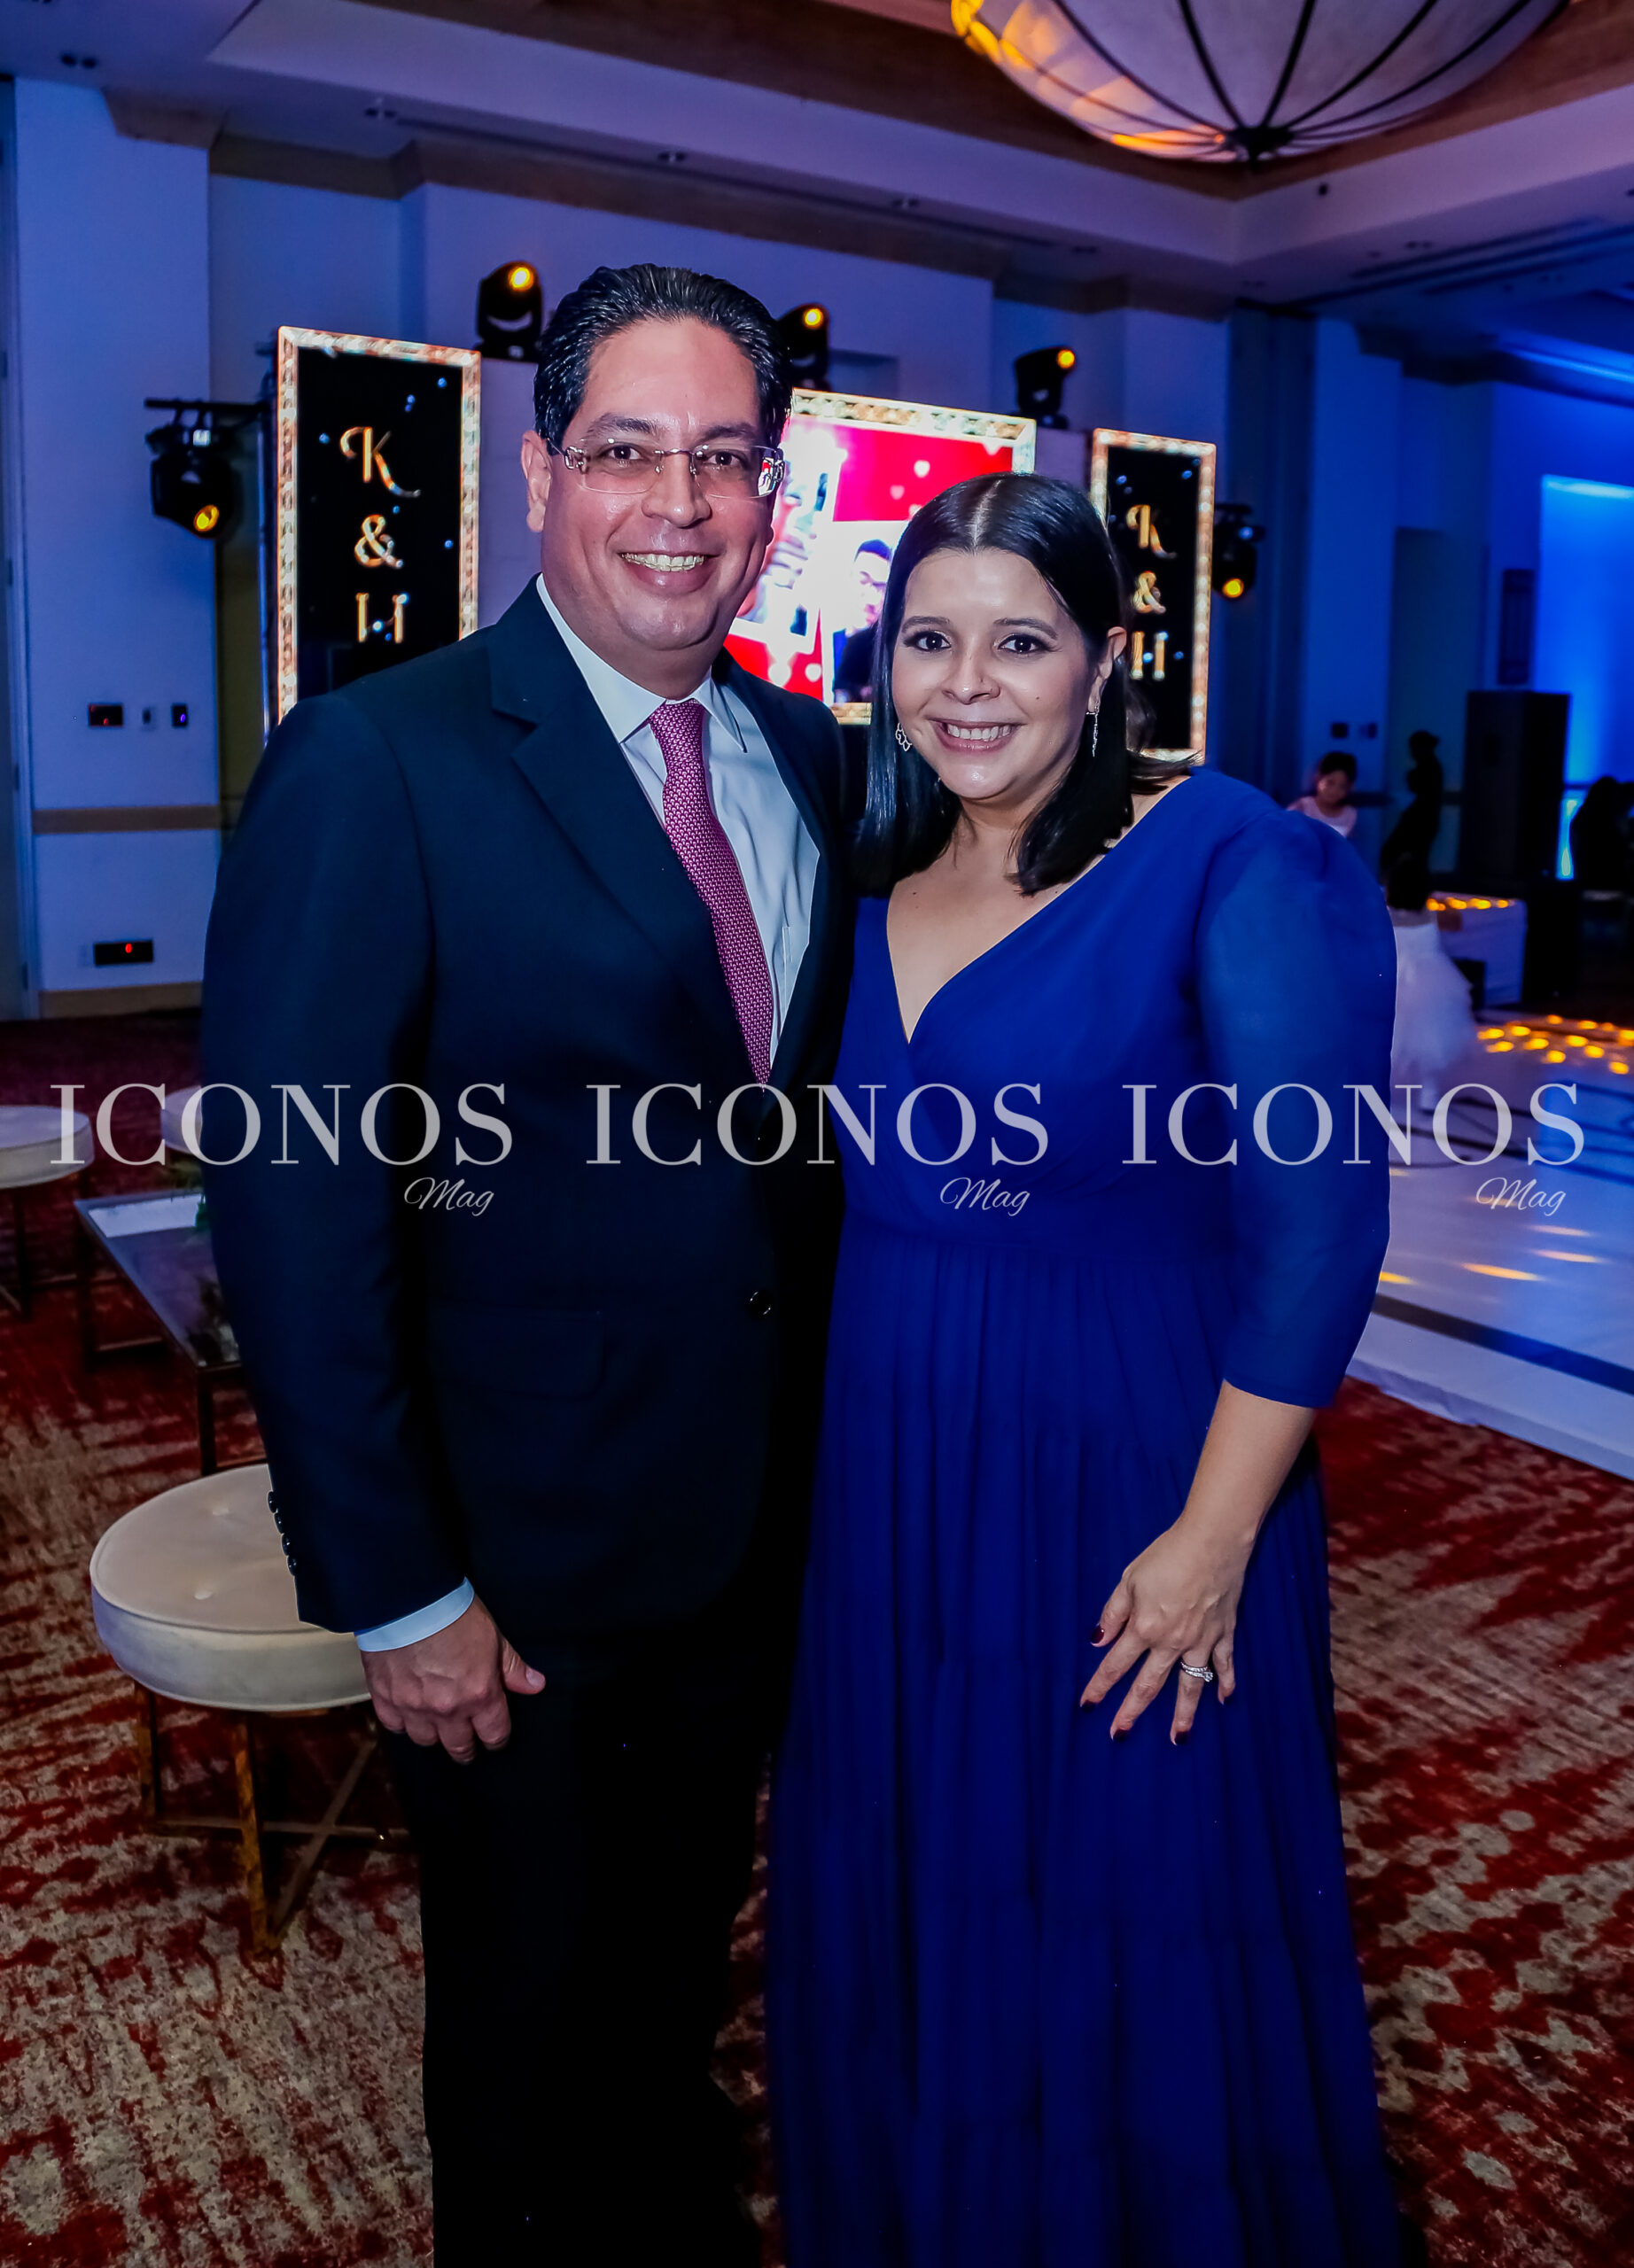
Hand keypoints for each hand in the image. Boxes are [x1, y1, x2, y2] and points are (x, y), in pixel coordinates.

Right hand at [363, 1597, 543, 1762]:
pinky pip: (395, 1726)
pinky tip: (408, 1713)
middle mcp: (447, 1709)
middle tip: (467, 1744)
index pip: (494, 1734)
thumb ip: (512, 1667)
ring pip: (426, 1741)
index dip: (497, 1740)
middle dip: (467, 1748)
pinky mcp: (386, 1699)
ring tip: (438, 1727)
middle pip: (460, 1747)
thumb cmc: (452, 1613)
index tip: (495, 1739)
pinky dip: (403, 1723)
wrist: (408, 1600)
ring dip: (434, 1735)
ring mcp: (413, 1707)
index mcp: (479, 1695)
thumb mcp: (493, 1637)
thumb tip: (535, 1685)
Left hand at [1078, 1524, 1248, 1744]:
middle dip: (1132, 1710)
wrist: (1212, 1542)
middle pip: (1149, 1684)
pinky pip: (1224, 1665)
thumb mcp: (1129, 1579)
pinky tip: (1224, 1700)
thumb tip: (1097, 1640)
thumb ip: (1113, 1613)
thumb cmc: (1166, 1555)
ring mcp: (1201, 1641)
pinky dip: (1225, 1683)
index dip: (1100, 1686)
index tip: (1087, 1706)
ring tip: (1177, 1738)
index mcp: (1144, 1628)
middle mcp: (1171, 1642)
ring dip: (1183, 1714)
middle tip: (1120, 1734)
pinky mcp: (1224, 1633)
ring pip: (1190, 1685)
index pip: (1116, 1664)